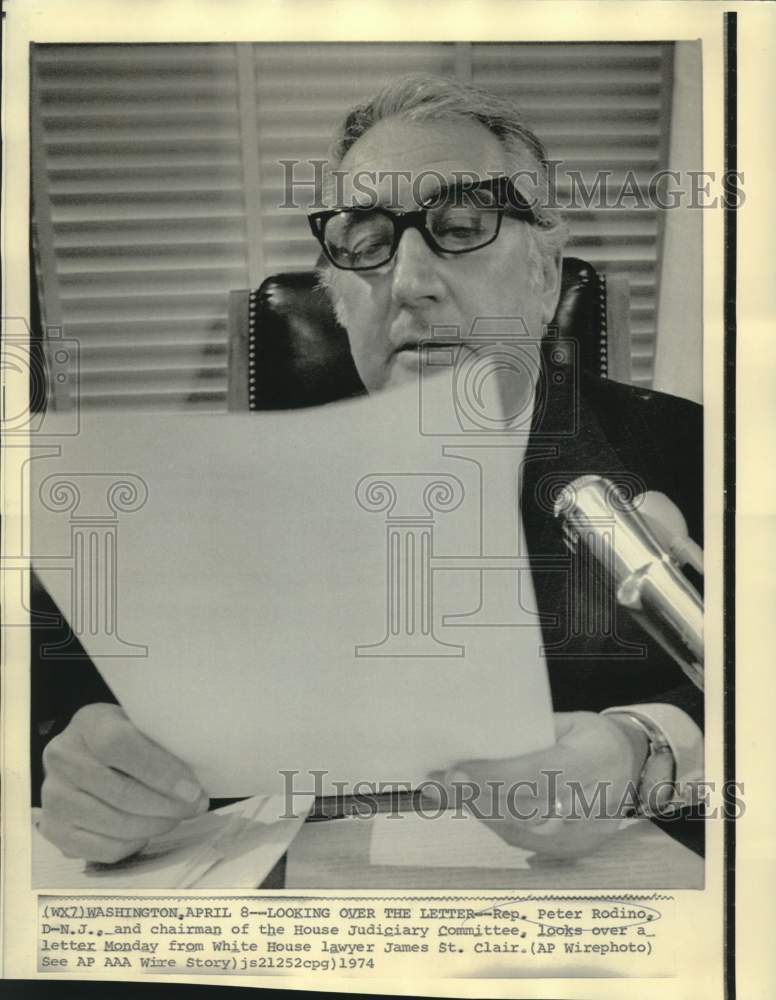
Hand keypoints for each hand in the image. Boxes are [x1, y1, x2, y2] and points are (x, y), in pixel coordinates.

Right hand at [39, 703, 208, 862]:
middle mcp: (62, 758)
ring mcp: (53, 796)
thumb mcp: (141, 724)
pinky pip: (101, 848)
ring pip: (112, 823)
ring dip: (153, 826)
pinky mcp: (53, 829)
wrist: (86, 753)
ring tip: (175, 817)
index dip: (160, 770)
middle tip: (195, 807)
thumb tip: (196, 783)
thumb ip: (163, 743)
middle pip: (119, 791)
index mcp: (89, 723)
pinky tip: (147, 831)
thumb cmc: (126, 738)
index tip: (191, 789)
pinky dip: (132, 844)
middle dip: (165, 805)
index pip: (120, 745)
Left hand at [426, 711, 647, 858]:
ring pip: (519, 829)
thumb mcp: (570, 722)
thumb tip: (481, 738)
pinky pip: (527, 842)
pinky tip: (475, 806)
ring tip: (446, 791)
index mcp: (588, 763)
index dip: (492, 777)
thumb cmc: (594, 736)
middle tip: (436, 783)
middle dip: (474, 796)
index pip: (533, 774)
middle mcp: (587, 804)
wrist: (634, 766)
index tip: (456, 771)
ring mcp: (582, 833)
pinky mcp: (575, 849)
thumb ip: (531, 732)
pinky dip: (497, 823)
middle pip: (521, 808)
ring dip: (479, 810)